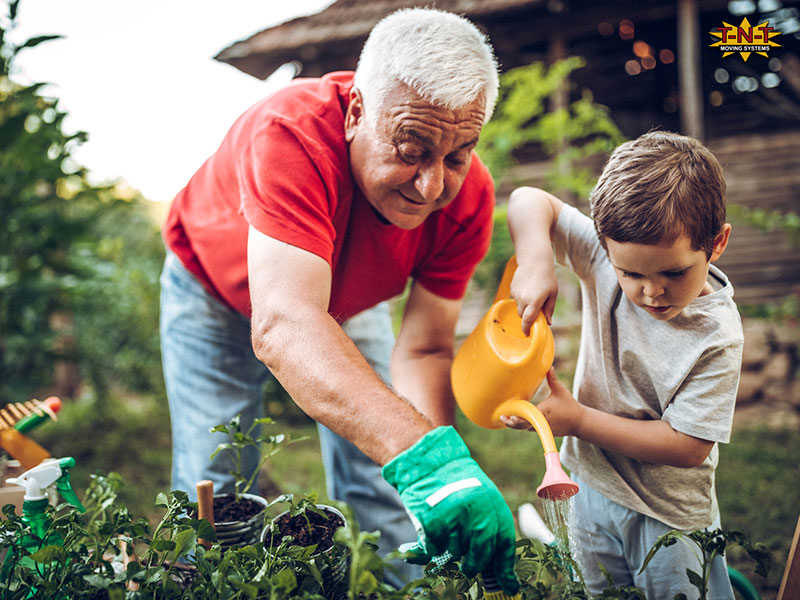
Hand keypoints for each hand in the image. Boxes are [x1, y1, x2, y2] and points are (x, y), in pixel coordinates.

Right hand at [382, 427, 518, 594]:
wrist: (427, 462)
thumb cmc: (455, 484)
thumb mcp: (480, 499)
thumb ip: (490, 530)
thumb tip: (506, 578)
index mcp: (492, 503)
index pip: (503, 542)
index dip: (505, 566)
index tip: (508, 584)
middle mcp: (476, 509)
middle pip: (481, 553)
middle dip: (475, 564)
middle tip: (469, 567)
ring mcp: (454, 515)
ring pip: (456, 551)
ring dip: (451, 549)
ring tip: (446, 531)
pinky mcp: (432, 520)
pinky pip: (435, 548)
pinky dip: (433, 545)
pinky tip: (432, 529)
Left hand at [500, 369, 583, 436]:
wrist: (580, 422)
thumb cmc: (570, 406)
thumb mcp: (560, 391)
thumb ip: (552, 379)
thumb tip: (549, 366)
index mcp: (543, 412)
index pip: (527, 416)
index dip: (517, 418)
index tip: (508, 415)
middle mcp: (541, 422)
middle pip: (522, 425)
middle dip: (512, 423)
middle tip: (502, 418)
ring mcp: (543, 428)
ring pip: (526, 428)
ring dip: (516, 425)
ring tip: (505, 420)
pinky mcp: (545, 431)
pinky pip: (531, 428)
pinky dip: (524, 425)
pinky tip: (516, 421)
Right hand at [509, 259, 557, 334]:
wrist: (535, 260)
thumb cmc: (547, 277)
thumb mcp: (553, 294)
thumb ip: (549, 309)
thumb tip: (548, 323)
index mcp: (535, 301)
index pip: (528, 320)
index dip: (526, 329)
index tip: (527, 335)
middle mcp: (523, 299)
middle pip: (522, 315)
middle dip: (528, 316)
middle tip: (536, 310)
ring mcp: (516, 294)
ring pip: (519, 307)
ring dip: (525, 307)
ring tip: (534, 294)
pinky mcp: (512, 289)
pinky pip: (516, 299)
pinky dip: (521, 298)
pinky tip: (528, 288)